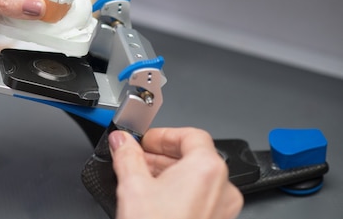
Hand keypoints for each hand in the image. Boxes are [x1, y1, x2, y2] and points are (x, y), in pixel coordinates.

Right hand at [110, 128, 242, 218]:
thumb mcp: (132, 186)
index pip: (190, 135)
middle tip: (135, 157)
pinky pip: (199, 197)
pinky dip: (178, 192)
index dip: (162, 135)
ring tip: (140, 178)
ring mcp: (222, 209)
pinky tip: (153, 199)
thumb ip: (127, 156)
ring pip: (196, 178)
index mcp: (207, 169)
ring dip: (168, 174)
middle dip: (161, 155)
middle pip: (194, 156)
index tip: (143, 141)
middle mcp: (223, 188)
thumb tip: (122, 142)